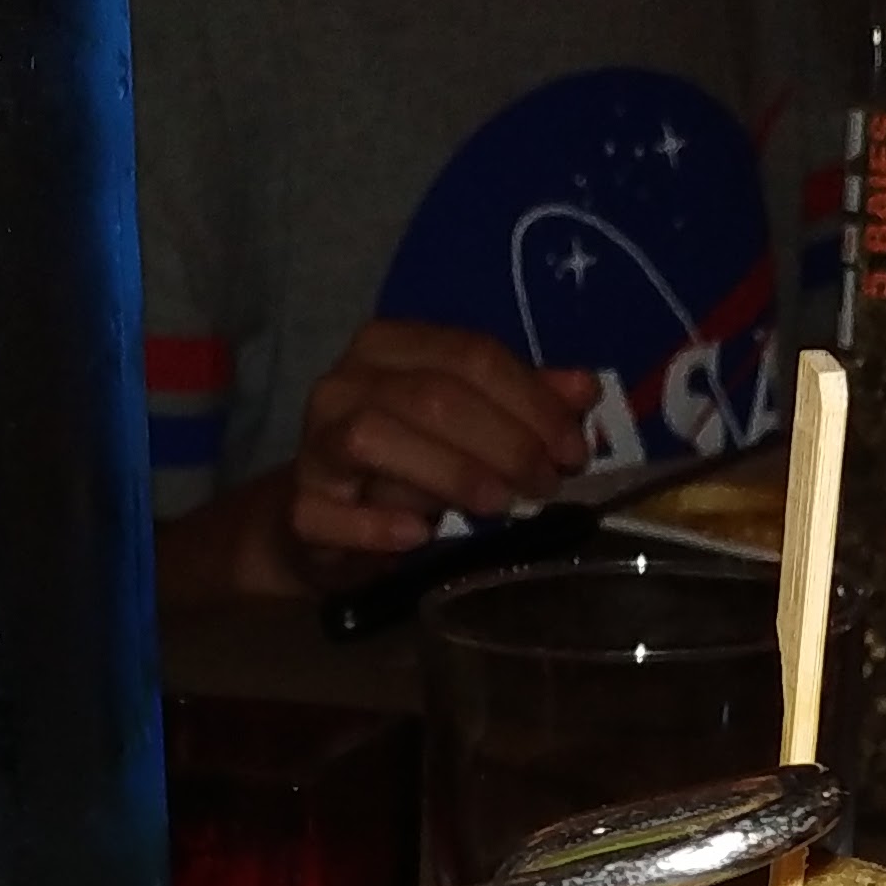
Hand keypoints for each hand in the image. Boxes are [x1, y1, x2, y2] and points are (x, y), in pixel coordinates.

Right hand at [286, 322, 596, 573]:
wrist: (322, 523)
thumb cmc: (404, 469)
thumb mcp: (467, 427)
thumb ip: (521, 402)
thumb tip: (586, 389)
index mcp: (390, 347)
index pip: (471, 355)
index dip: (531, 400)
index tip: (573, 450)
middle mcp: (345, 383)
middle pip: (431, 396)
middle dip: (503, 441)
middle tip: (546, 485)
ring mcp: (315, 443)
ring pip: (375, 437)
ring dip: (449, 473)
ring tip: (499, 506)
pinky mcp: (299, 508)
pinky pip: (330, 513)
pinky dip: (378, 526)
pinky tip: (419, 537)